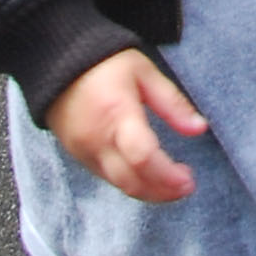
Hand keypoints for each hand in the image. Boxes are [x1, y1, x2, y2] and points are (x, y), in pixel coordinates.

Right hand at [43, 46, 205, 201]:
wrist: (55, 63)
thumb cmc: (104, 63)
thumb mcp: (143, 72)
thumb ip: (172, 102)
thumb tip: (200, 128)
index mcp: (117, 114)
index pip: (143, 157)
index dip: (168, 176)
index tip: (189, 179)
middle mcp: (98, 140)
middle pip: (132, 182)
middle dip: (163, 192)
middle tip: (187, 186)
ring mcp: (84, 152)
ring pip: (119, 185)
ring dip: (149, 192)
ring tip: (172, 184)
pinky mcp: (77, 156)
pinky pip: (107, 178)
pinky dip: (130, 183)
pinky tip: (147, 175)